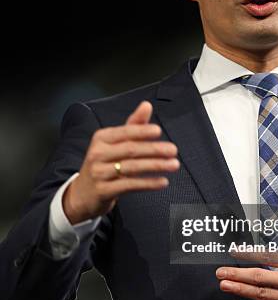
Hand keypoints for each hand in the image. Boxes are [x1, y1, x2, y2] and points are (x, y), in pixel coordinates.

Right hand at [63, 101, 178, 223]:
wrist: (82, 194)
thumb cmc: (103, 164)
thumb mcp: (114, 144)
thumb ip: (133, 125)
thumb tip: (147, 105)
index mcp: (102, 138)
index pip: (124, 132)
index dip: (142, 131)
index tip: (158, 131)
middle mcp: (98, 153)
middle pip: (130, 149)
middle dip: (154, 149)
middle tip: (173, 150)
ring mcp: (99, 173)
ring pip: (132, 167)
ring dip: (156, 165)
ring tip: (173, 164)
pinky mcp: (104, 191)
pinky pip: (130, 185)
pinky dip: (148, 183)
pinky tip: (162, 181)